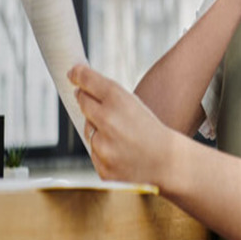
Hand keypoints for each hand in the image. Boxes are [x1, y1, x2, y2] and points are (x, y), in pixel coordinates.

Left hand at [68, 64, 175, 186]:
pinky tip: (121, 150)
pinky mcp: (102, 167)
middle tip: (86, 95)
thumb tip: (80, 90)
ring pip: (89, 130)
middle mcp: (108, 121)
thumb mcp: (135, 104)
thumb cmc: (151, 130)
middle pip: (83, 103)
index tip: (72, 72)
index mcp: (119, 100)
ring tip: (121, 134)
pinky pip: (94, 152)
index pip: (89, 81)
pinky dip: (103, 150)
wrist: (167, 161)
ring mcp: (103, 146)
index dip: (79, 74)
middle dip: (84, 98)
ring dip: (98, 129)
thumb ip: (109, 96)